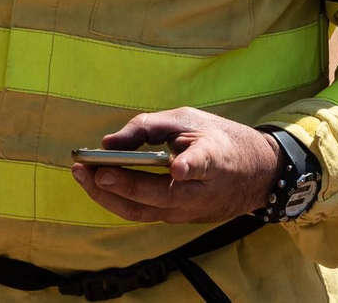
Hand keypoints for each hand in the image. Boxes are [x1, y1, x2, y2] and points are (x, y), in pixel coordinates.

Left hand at [71, 107, 280, 223]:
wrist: (255, 174)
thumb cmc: (218, 139)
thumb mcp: (191, 119)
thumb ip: (150, 125)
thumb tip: (108, 143)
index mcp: (214, 158)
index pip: (203, 164)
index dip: (190, 166)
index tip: (179, 168)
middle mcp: (201, 192)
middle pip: (159, 195)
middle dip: (123, 184)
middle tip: (92, 169)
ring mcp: (188, 211)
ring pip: (144, 211)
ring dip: (109, 196)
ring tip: (83, 175)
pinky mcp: (178, 219)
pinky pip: (143, 212)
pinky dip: (117, 198)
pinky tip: (97, 183)